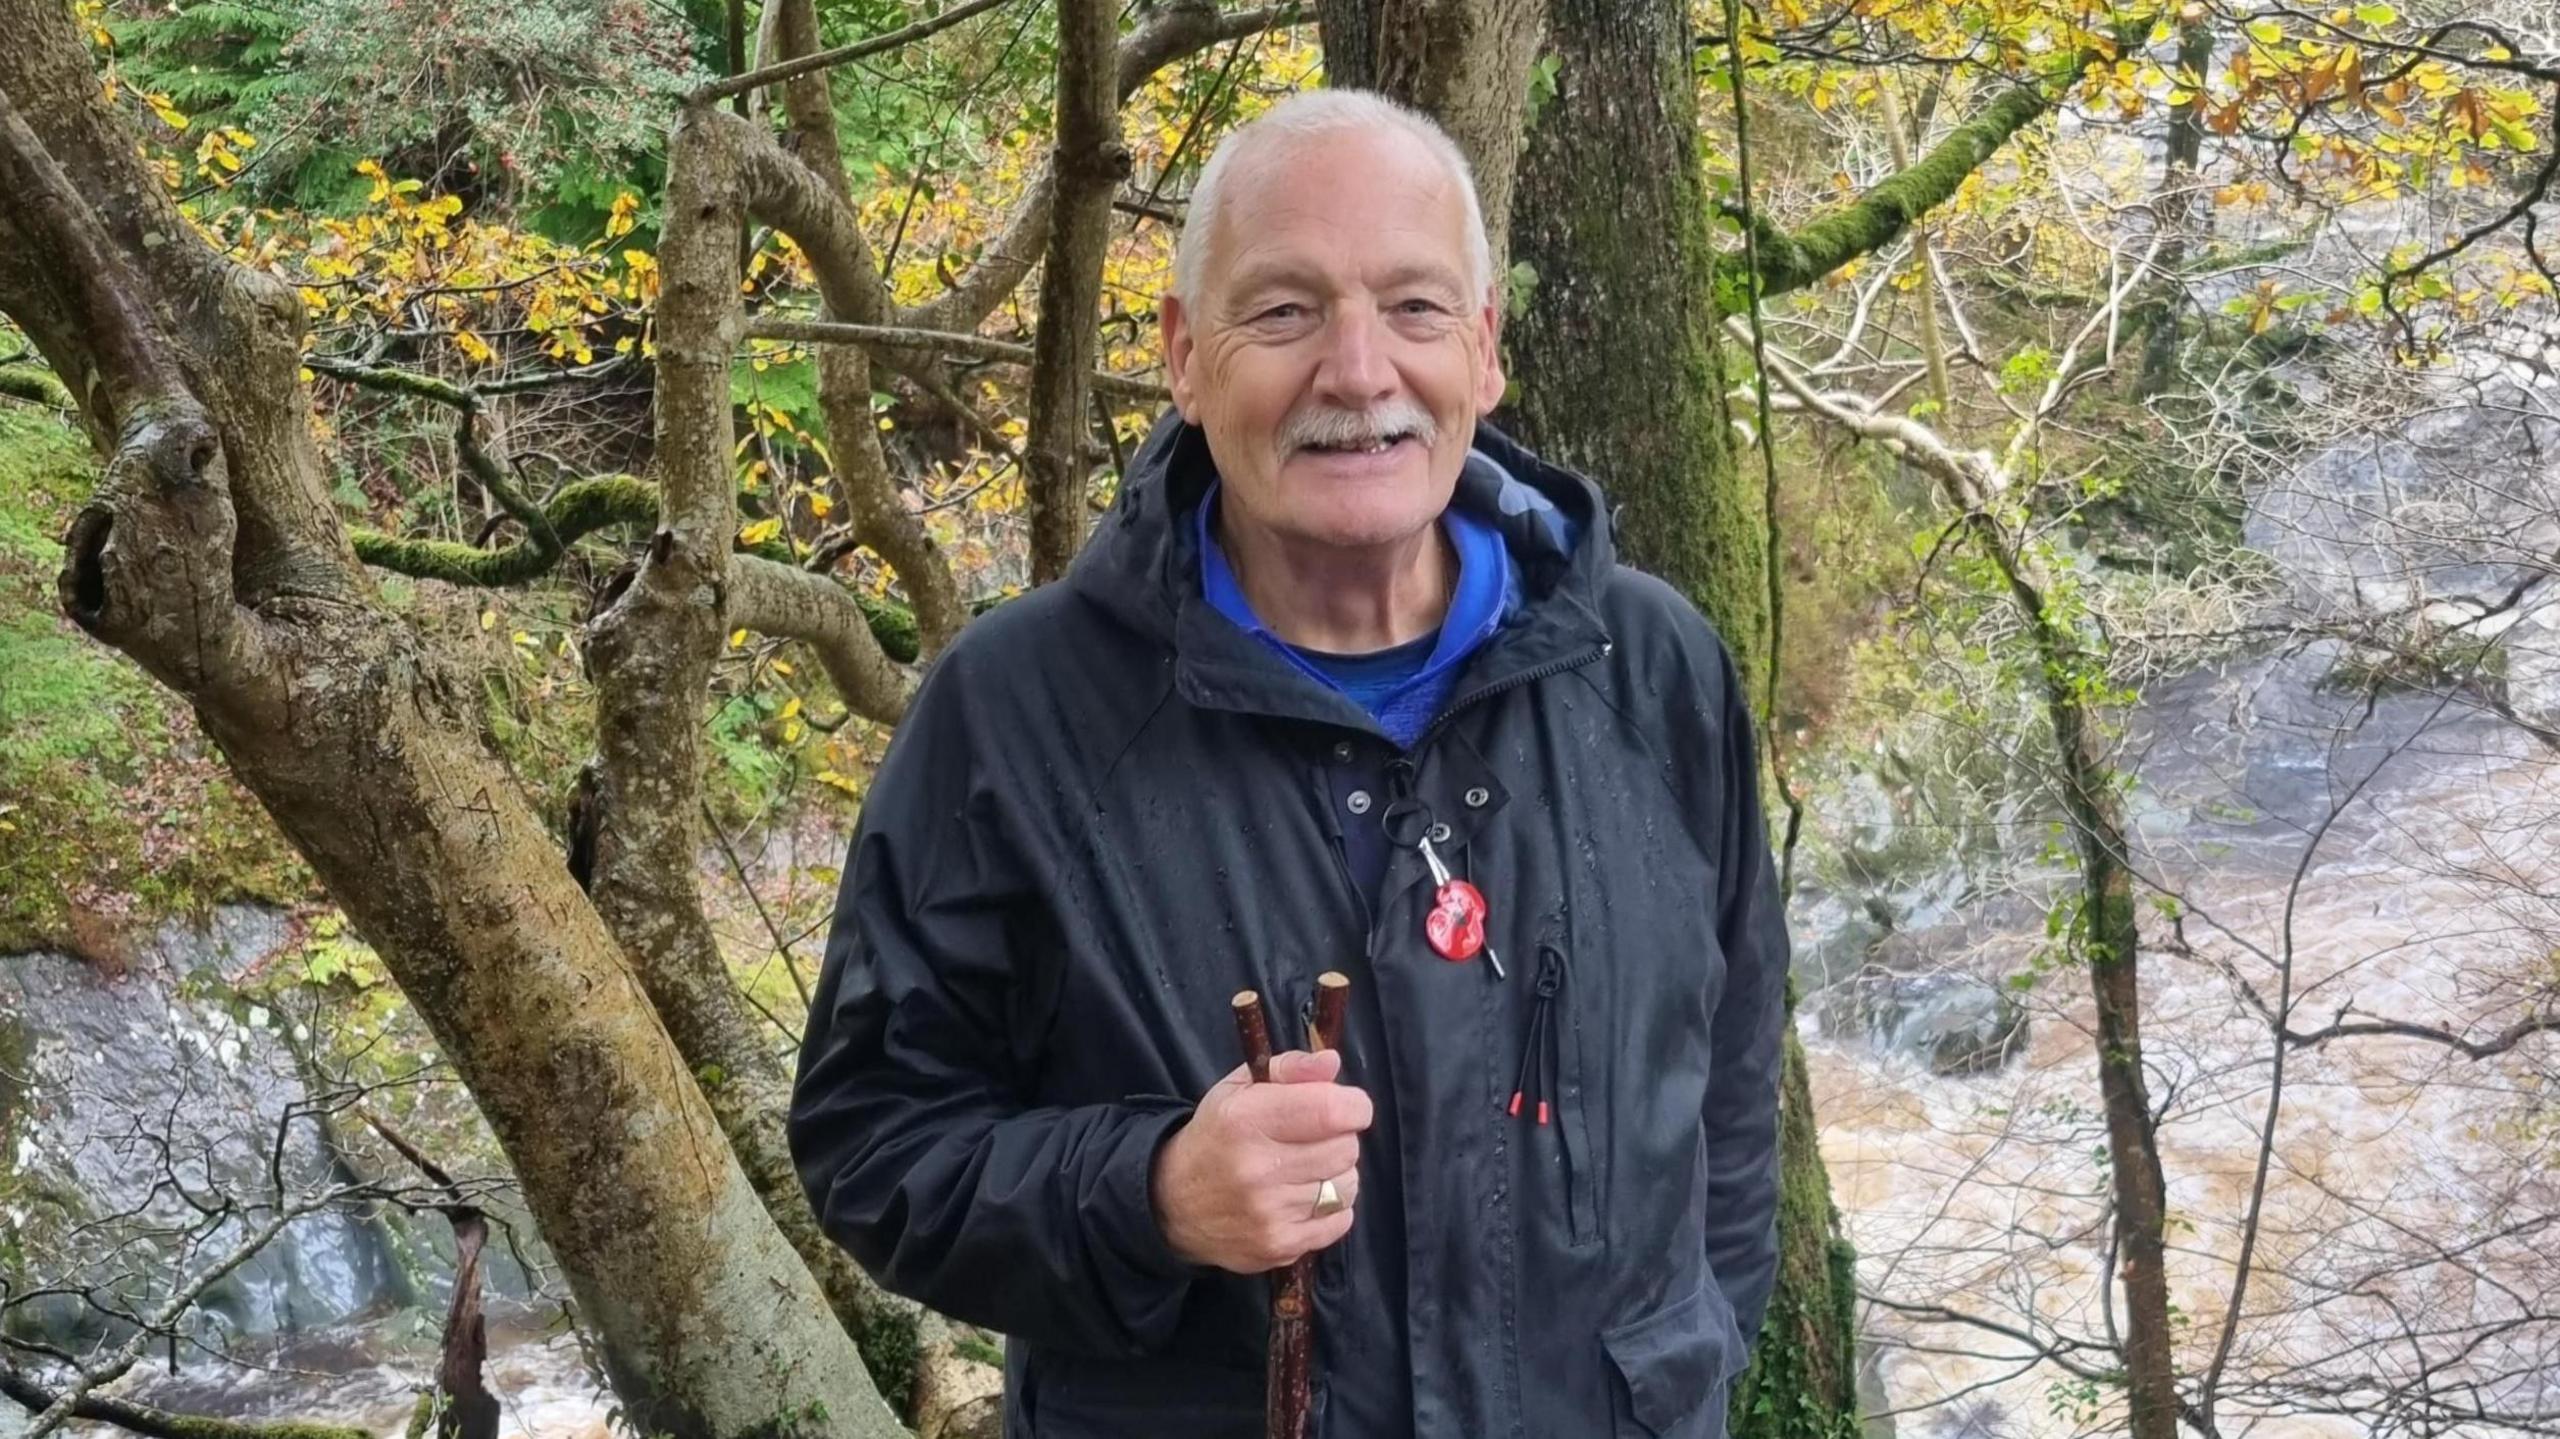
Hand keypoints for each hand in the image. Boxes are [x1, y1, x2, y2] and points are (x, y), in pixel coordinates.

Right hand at [1152, 1048, 1370, 1272]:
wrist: (1174, 1202)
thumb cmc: (1217, 1136)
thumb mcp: (1239, 1089)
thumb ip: (1289, 1069)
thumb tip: (1331, 1062)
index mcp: (1246, 1119)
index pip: (1332, 1110)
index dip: (1353, 1105)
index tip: (1344, 1106)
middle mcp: (1257, 1168)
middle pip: (1346, 1148)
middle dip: (1340, 1138)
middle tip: (1314, 1139)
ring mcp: (1269, 1213)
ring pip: (1347, 1186)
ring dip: (1336, 1175)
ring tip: (1305, 1170)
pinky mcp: (1279, 1245)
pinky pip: (1341, 1220)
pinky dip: (1331, 1209)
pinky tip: (1302, 1198)